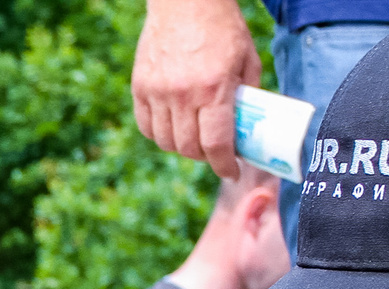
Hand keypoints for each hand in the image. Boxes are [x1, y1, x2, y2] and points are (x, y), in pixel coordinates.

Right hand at [131, 0, 262, 174]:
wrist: (186, 2)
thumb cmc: (222, 27)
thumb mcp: (247, 58)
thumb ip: (247, 93)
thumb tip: (249, 124)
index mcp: (214, 88)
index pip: (216, 144)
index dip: (224, 165)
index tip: (231, 171)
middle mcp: (183, 95)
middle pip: (188, 148)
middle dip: (204, 157)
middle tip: (214, 152)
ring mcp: (157, 92)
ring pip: (165, 142)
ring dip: (181, 147)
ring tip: (193, 138)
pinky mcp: (140, 87)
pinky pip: (146, 126)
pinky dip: (159, 133)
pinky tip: (172, 127)